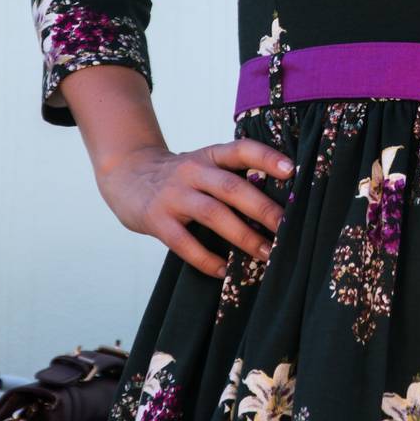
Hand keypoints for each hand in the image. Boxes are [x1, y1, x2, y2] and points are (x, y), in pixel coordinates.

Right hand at [95, 138, 294, 278]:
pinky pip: (184, 242)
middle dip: (263, 208)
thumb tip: (276, 201)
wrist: (128, 175)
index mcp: (210, 155)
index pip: (242, 150)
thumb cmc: (180, 176)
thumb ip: (231, 176)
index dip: (267, 157)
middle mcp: (193, 171)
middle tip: (287, 228)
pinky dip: (206, 258)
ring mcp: (174, 195)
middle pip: (232, 187)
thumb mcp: (204, 164)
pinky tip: (224, 270)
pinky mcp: (157, 219)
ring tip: (266, 252)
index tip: (292, 171)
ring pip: (213, 214)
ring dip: (243, 235)